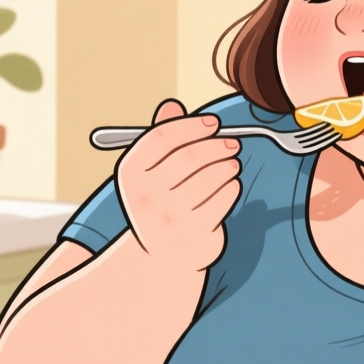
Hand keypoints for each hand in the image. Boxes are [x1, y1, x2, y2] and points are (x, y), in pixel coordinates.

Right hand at [116, 99, 241, 271]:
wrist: (160, 258)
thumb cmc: (159, 205)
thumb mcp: (151, 174)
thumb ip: (160, 139)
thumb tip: (172, 106)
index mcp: (130, 175)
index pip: (162, 137)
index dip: (191, 125)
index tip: (213, 123)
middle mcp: (147, 197)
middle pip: (190, 156)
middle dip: (217, 146)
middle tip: (232, 144)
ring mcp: (171, 218)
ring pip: (211, 177)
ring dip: (228, 166)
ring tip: (232, 164)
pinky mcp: (195, 235)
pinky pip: (223, 199)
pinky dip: (231, 187)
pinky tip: (230, 185)